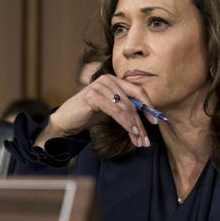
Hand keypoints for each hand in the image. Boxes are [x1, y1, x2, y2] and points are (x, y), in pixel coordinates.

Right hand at [35, 75, 158, 148]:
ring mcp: (99, 87)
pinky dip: (126, 123)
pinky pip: (116, 111)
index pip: (137, 91)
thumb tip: (146, 116)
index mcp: (112, 80)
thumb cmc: (86, 115)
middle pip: (133, 101)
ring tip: (139, 140)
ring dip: (135, 126)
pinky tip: (131, 132)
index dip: (149, 106)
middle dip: (142, 122)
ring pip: (126, 108)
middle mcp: (107, 80)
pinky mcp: (93, 96)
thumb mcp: (109, 109)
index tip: (156, 122)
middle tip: (147, 139)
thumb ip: (124, 107)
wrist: (64, 122)